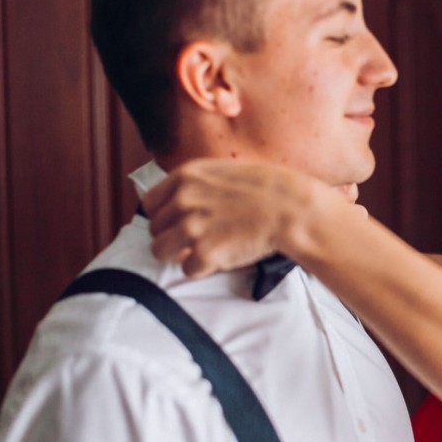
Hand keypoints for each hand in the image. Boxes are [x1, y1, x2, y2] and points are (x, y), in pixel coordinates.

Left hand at [142, 158, 312, 277]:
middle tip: (199, 239)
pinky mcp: (204, 253)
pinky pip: (188, 269)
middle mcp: (182, 200)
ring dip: (180, 254)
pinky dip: (203, 268)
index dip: (164, 216)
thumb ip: (195, 185)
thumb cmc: (266, 190)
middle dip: (173, 236)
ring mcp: (191, 227)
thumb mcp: (223, 172)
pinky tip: (222, 257)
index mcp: (185, 176)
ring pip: (160, 251)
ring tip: (206, 249)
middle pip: (154, 229)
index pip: (150, 203)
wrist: (290, 209)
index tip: (177, 223)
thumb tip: (176, 204)